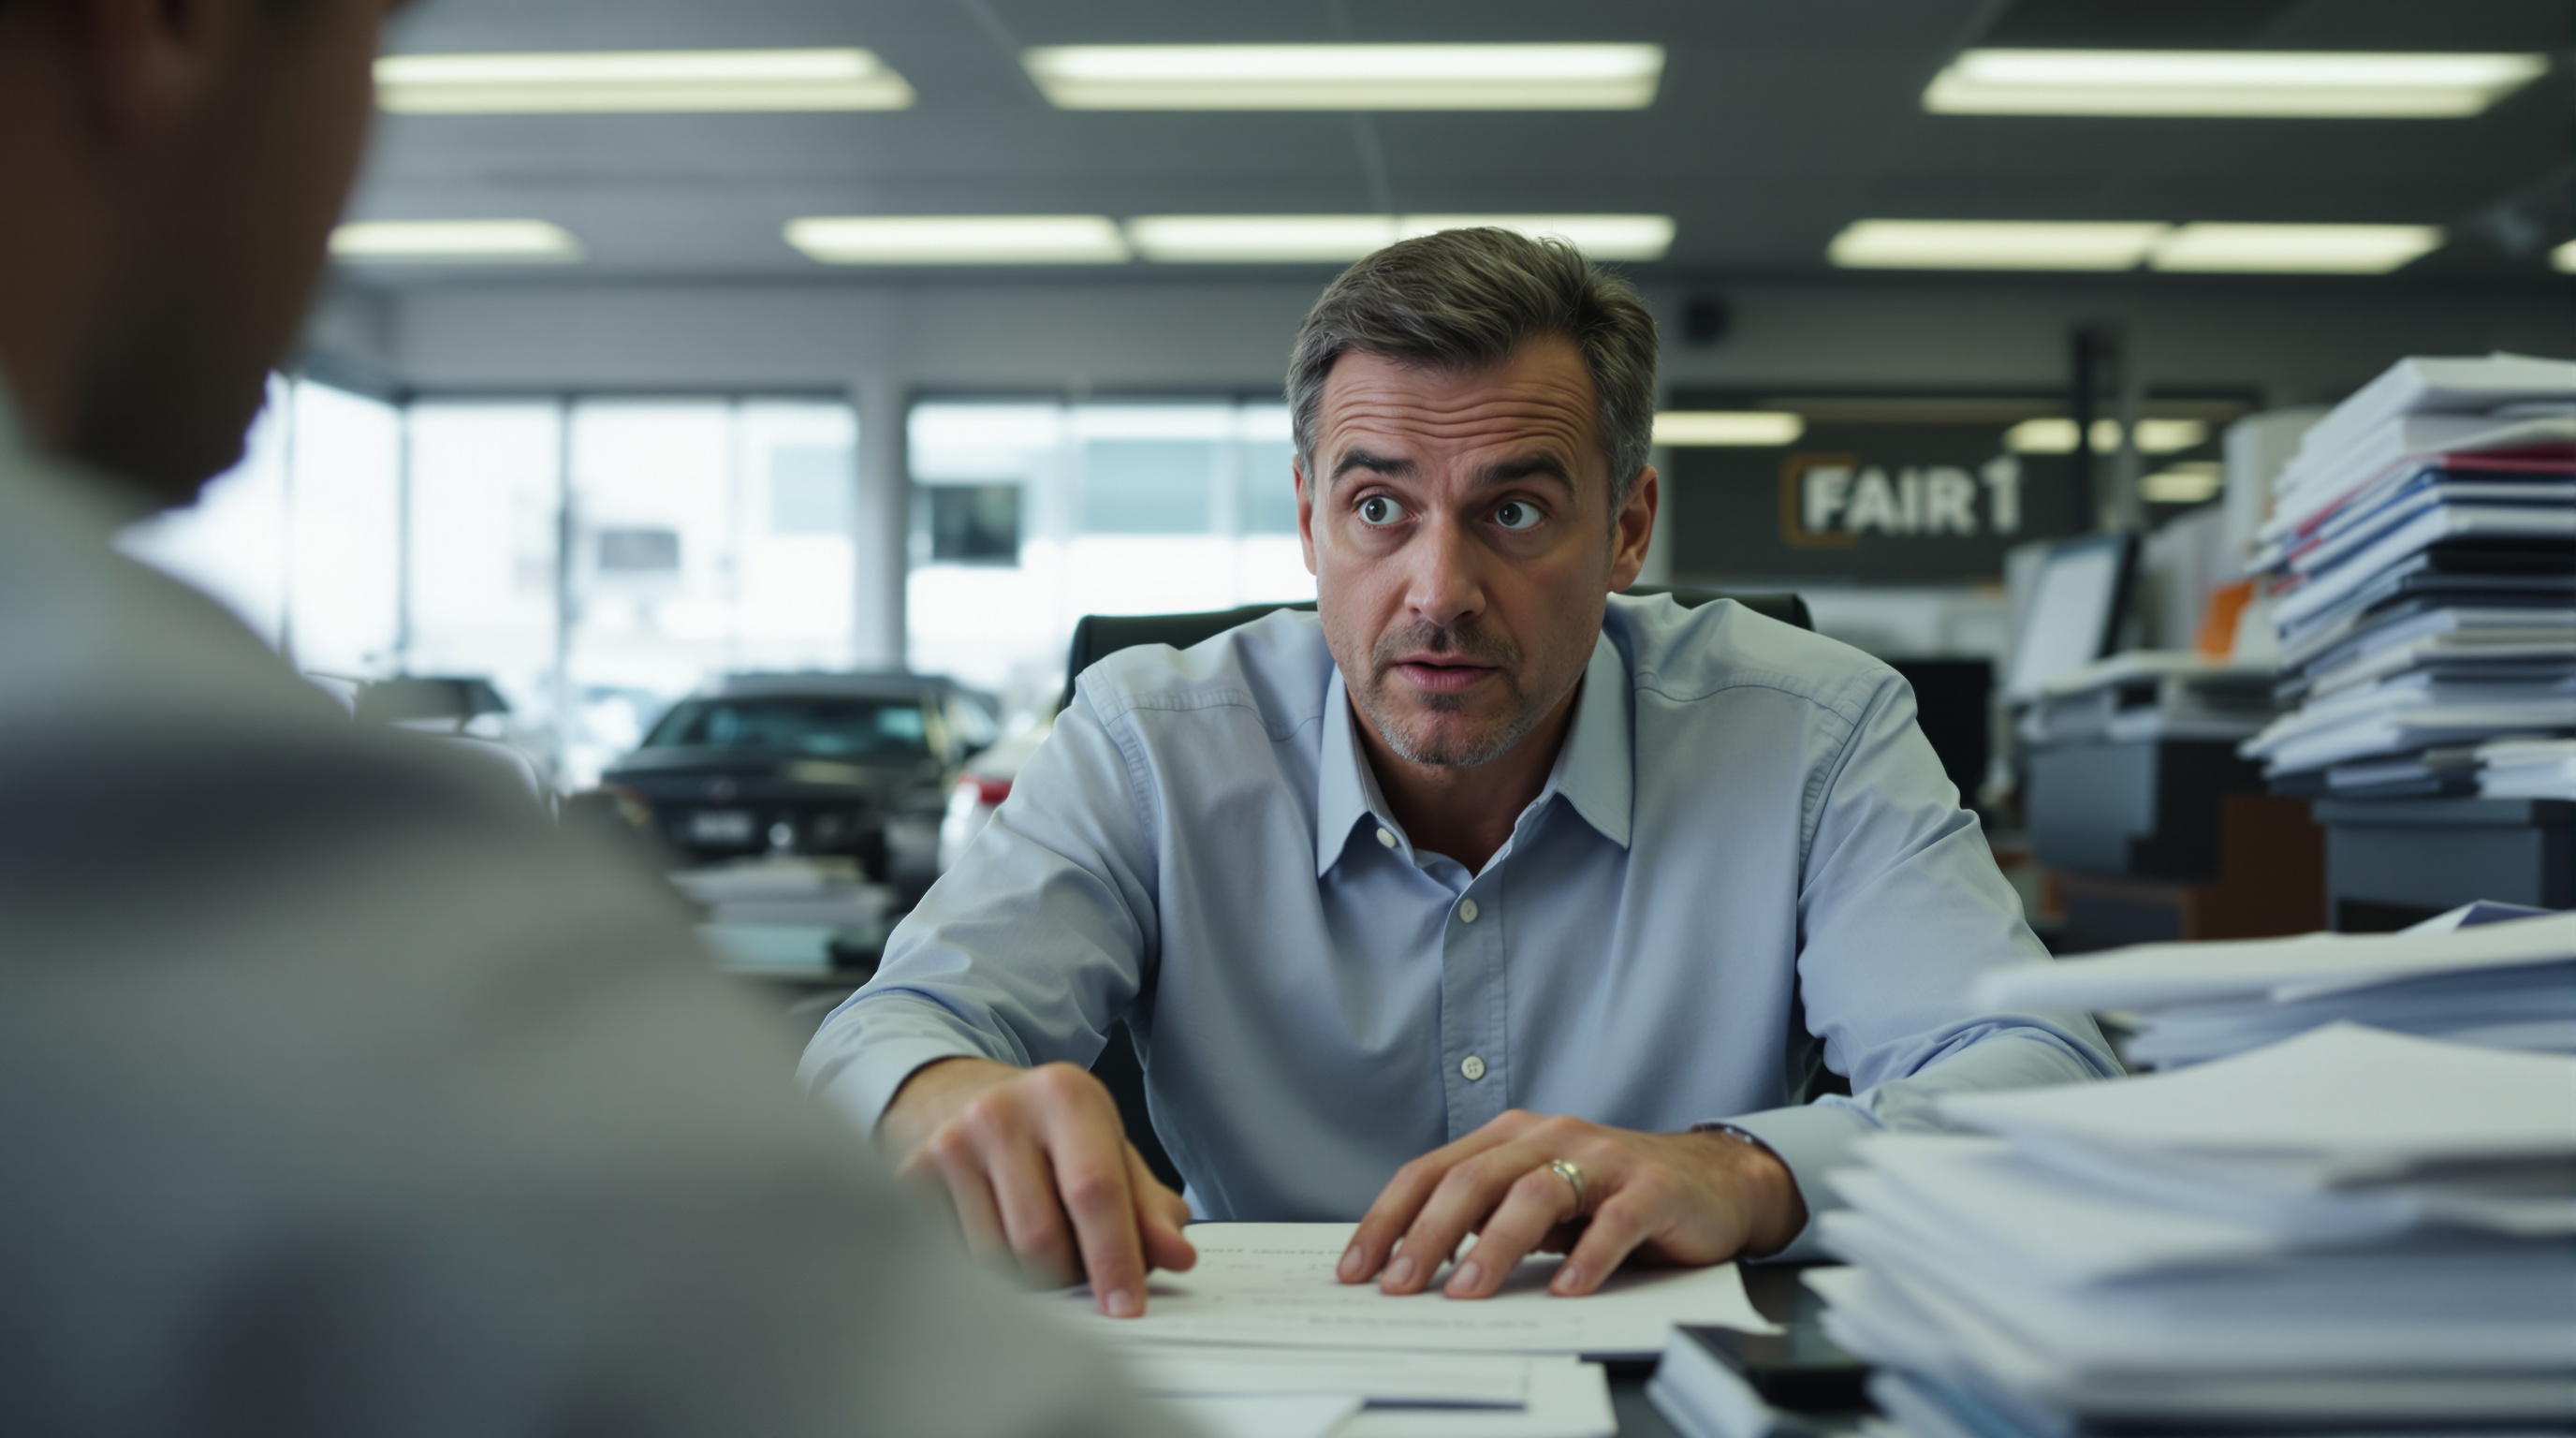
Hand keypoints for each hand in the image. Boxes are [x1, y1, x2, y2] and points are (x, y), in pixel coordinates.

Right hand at [879, 1056, 1195, 1316]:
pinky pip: (951, 1259)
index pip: (1095, 1191)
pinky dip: (980, 1273)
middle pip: (1041, 1238)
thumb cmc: (1050, 1135)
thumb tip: (1176, 1255)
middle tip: (1076, 1266)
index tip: (1125, 1308)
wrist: (964, 1100)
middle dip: (1067, 1274)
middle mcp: (1001, 1111)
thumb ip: (1149, 1208)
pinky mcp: (910, 1175)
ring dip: (1024, 1278)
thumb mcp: (1110, 1154)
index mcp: (1065, 1095)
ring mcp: (949, 1142)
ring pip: (994, 1259)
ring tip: (1034, 1245)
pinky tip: (991, 1236)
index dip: (1114, 1258)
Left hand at [1335, 1110, 1805, 1299]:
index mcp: (1510, 1138)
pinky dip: (1588, 1256)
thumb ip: (1486, 1217)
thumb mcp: (1538, 1200)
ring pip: (1537, 1193)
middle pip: (1475, 1179)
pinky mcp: (1652, 1188)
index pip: (1433, 1172)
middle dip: (1428, 1235)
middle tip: (1401, 1285)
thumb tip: (1412, 1264)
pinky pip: (1615, 1220)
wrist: (1711, 1181)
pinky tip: (1566, 1289)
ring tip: (1468, 1291)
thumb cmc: (1610, 1194)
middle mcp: (1550, 1137)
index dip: (1389, 1219)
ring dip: (1496, 1245)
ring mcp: (1603, 1158)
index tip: (1356, 1268)